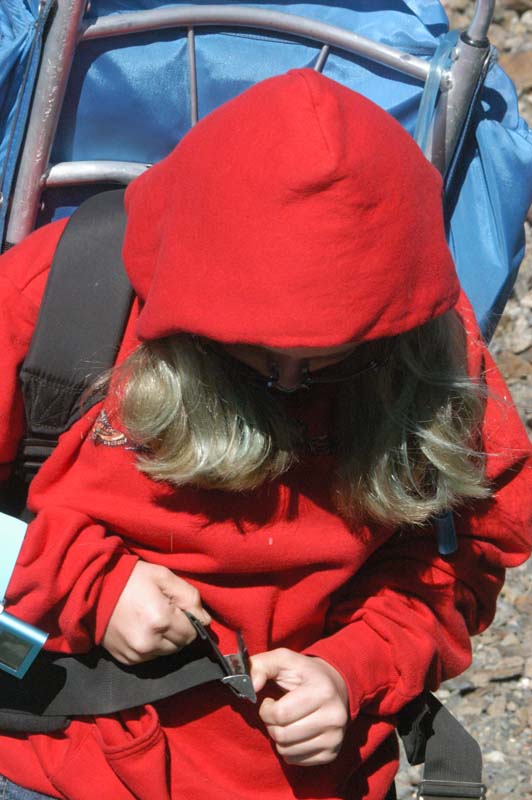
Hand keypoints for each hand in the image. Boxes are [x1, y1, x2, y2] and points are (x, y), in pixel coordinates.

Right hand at [102, 561, 210, 663]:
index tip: (179, 607)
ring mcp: (136, 654)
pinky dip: (152, 645)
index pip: (192, 632)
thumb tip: (205, 619)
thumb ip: (189, 596)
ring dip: (166, 639)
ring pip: (166, 652)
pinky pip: (150, 657)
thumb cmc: (131, 579)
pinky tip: (142, 628)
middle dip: (179, 629)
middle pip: (180, 645)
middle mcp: (149, 643)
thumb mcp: (163, 577)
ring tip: (152, 618)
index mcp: (160, 621)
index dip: (191, 619)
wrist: (93, 589)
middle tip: (165, 610)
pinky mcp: (126, 659)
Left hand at [250, 648, 348, 765]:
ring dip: (278, 737)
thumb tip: (250, 685)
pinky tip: (295, 732)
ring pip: (286, 751)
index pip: (280, 715)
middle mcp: (334, 717)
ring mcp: (334, 738)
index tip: (271, 701)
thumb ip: (261, 666)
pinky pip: (295, 760)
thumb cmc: (304, 673)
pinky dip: (288, 748)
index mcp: (323, 691)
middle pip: (282, 736)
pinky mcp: (331, 754)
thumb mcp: (283, 660)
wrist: (336, 686)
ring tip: (287, 721)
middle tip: (277, 712)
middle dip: (271, 724)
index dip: (266, 709)